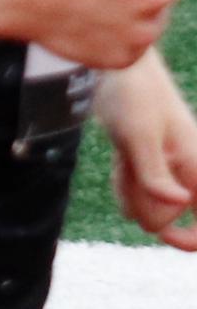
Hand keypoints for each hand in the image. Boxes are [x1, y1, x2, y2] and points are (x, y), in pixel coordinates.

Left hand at [103, 63, 196, 249]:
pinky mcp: (149, 165)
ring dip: (130, 191)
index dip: (189, 239)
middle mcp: (187, 172)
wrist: (118, 69)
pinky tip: (121, 161)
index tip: (164, 235)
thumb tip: (181, 203)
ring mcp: (168, 170)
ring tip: (125, 159)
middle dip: (144, 204)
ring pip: (148, 205)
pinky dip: (124, 185)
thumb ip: (155, 176)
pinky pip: (136, 192)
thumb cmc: (134, 98)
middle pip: (167, 216)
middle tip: (131, 169)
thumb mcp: (138, 137)